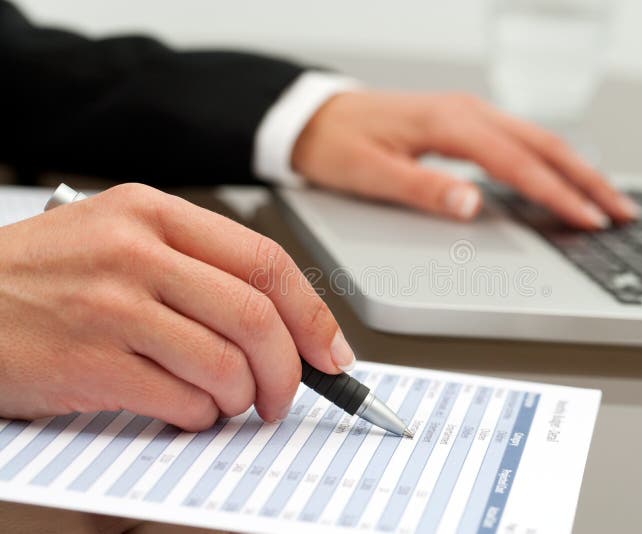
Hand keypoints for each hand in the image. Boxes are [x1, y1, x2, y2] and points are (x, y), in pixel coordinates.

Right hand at [0, 184, 354, 430]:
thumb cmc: (46, 274)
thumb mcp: (121, 237)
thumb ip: (199, 267)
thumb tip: (281, 322)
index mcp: (154, 213)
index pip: (265, 261)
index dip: (312, 313)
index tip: (331, 350)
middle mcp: (137, 252)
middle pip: (256, 316)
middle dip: (289, 369)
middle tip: (285, 395)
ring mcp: (112, 306)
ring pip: (225, 364)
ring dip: (242, 397)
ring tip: (229, 401)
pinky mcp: (90, 361)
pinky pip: (181, 400)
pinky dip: (201, 416)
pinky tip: (188, 410)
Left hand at [292, 91, 637, 229]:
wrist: (315, 118)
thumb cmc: (338, 144)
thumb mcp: (372, 174)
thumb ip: (424, 190)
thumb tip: (473, 204)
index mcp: (449, 124)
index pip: (518, 163)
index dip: (558, 194)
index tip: (588, 219)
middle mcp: (466, 112)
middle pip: (542, 145)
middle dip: (586, 179)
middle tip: (621, 211)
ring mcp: (467, 114)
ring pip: (537, 139)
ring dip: (574, 169)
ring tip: (606, 198)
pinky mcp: (463, 123)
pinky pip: (518, 140)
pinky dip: (549, 161)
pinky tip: (561, 179)